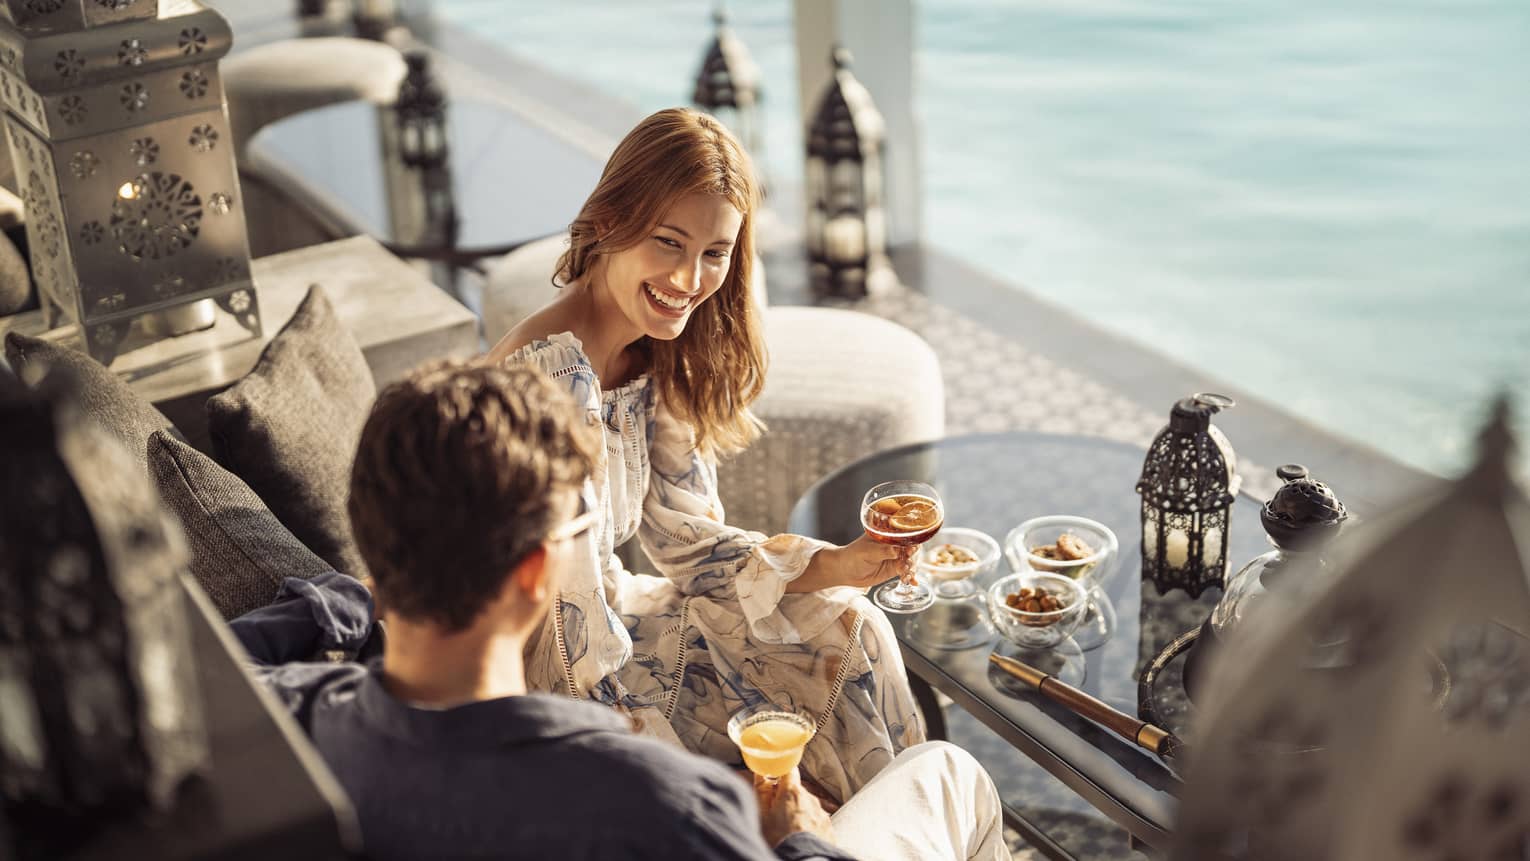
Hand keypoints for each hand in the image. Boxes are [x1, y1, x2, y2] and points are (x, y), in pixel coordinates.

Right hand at [756, 768, 834, 846]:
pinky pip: (815, 820)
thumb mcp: (762, 815)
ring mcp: (820, 812)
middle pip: (796, 790)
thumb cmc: (781, 840)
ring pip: (806, 806)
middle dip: (786, 798)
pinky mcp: (827, 826)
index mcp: (792, 792)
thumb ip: (761, 791)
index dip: (780, 772)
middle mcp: (810, 798)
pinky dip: (807, 825)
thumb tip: (760, 775)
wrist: (804, 859)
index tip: (773, 779)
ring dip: (797, 812)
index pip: (788, 769)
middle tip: (775, 813)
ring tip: (787, 830)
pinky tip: (799, 836)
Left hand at [790, 534, 915, 592]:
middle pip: (910, 548)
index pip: (904, 534)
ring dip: (912, 567)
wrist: (845, 571)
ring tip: (907, 575)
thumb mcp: (867, 551)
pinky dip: (910, 577)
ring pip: (910, 561)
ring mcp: (895, 557)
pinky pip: (906, 572)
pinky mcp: (894, 569)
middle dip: (912, 556)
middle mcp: (894, 544)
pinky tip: (913, 582)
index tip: (911, 548)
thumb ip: (882, 551)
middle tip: (908, 563)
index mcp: (888, 534)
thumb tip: (896, 551)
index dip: (911, 541)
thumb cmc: (853, 555)